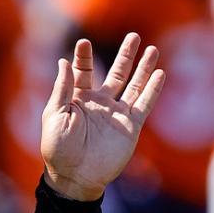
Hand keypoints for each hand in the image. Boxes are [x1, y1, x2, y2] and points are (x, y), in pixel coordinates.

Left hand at [40, 33, 164, 200]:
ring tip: (152, 49)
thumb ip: (62, 89)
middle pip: (116, 73)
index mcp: (77, 99)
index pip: (83, 71)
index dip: (83, 57)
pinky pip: (143, 104)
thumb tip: (63, 62)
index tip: (83, 42)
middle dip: (125, 55)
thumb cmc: (58, 148)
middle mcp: (99, 103)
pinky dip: (152, 90)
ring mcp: (116, 114)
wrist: (75, 176)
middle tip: (133, 36)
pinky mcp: (130, 126)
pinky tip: (159, 74)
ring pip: (133, 85)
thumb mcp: (54, 115)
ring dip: (143, 68)